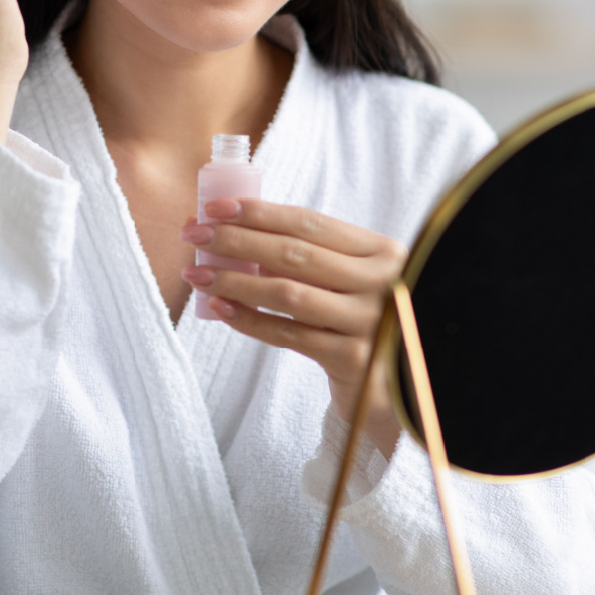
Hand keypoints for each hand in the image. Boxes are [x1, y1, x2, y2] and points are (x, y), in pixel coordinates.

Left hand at [180, 200, 406, 457]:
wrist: (401, 386)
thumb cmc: (363, 320)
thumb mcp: (353, 279)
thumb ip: (311, 256)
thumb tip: (229, 228)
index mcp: (380, 251)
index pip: (309, 222)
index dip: (259, 212)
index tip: (214, 207)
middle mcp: (381, 282)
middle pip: (294, 253)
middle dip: (236, 240)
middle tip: (193, 235)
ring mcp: (370, 322)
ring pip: (287, 293)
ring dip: (235, 280)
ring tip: (197, 274)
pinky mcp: (354, 359)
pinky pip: (289, 335)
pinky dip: (250, 320)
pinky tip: (220, 309)